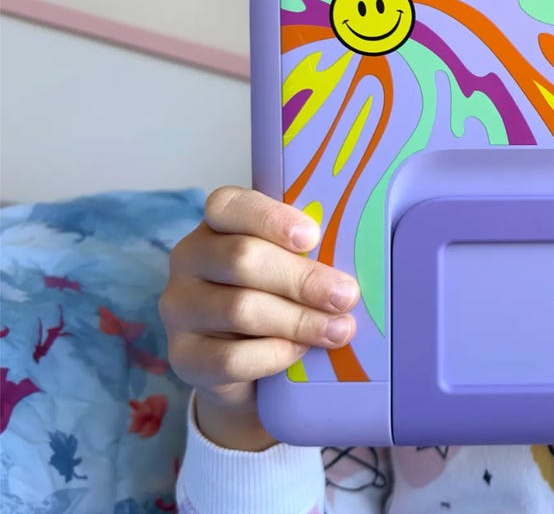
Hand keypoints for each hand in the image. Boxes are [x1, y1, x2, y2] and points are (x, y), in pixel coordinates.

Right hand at [160, 187, 359, 449]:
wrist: (248, 366)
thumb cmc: (280, 298)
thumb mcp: (294, 266)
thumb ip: (312, 255)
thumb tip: (355, 265)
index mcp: (218, 224)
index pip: (229, 205)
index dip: (271, 219)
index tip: (313, 237)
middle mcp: (190, 258)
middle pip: (242, 259)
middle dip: (302, 278)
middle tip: (346, 295)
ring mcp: (180, 308)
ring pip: (239, 309)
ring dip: (298, 320)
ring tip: (339, 330)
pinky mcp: (184, 356)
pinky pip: (230, 358)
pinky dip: (273, 355)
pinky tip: (299, 353)